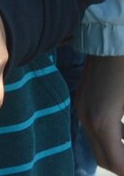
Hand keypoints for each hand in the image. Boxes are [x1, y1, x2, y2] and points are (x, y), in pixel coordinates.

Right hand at [76, 53, 123, 171]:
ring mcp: (82, 109)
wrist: (110, 37)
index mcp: (103, 122)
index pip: (115, 163)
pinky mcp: (82, 101)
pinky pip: (95, 130)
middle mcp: (87, 118)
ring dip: (118, 152)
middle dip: (122, 165)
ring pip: (98, 145)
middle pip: (104, 159)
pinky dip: (113, 139)